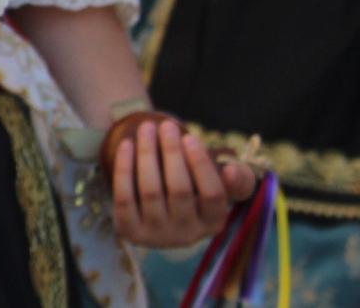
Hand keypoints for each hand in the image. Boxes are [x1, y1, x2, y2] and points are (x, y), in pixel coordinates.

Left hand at [111, 118, 258, 247]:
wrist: (153, 210)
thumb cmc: (193, 189)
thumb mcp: (219, 184)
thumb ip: (237, 178)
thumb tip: (231, 170)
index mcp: (213, 223)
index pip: (213, 195)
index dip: (201, 165)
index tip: (190, 137)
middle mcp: (187, 235)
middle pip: (179, 190)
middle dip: (172, 153)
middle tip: (166, 125)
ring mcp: (157, 235)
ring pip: (150, 191)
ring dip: (147, 154)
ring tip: (147, 127)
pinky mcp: (130, 231)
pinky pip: (124, 197)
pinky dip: (124, 168)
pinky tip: (126, 144)